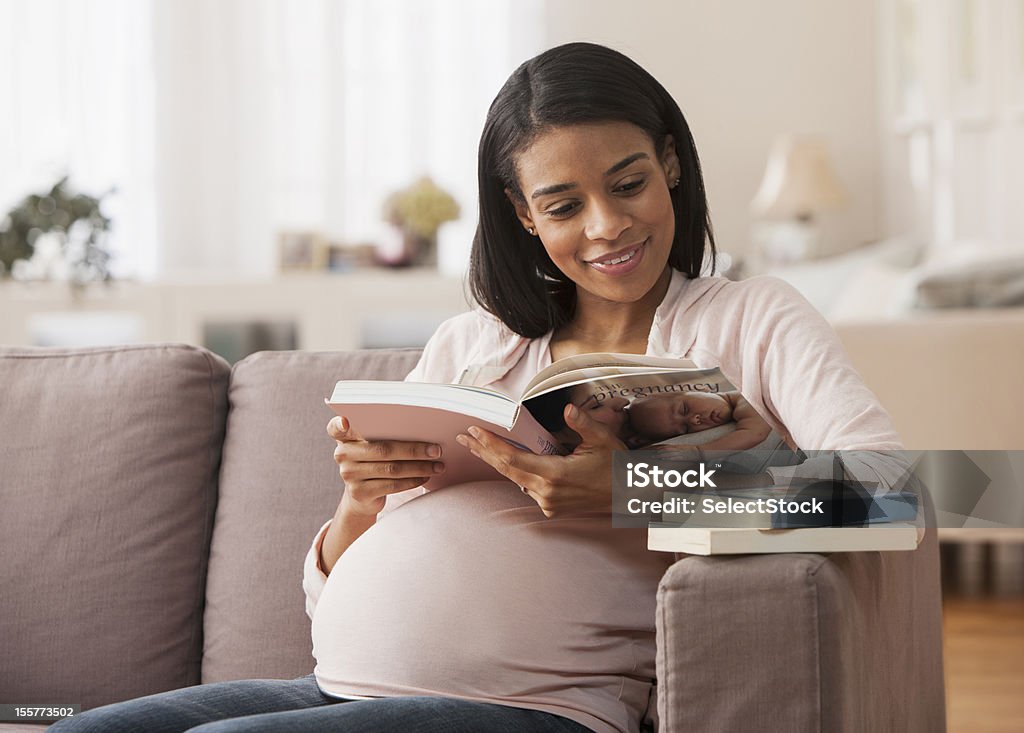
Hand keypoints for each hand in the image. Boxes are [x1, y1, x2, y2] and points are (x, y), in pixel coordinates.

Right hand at [327, 416, 444, 515]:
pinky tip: (425, 476)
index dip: (339, 424)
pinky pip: (392, 485)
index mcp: (344, 437)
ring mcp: (349, 475)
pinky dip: (412, 480)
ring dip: (419, 467)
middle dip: (413, 449)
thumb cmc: (374, 460)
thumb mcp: (372, 444)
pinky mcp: (359, 493)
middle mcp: (342, 455)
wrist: (363, 496)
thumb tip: (423, 428)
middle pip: (382, 449)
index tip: (346, 421)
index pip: (335, 427)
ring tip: (438, 465)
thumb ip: (384, 433)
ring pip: (391, 468)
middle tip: (436, 449)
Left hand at [456, 403, 623, 517]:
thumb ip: (582, 423)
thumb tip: (567, 409)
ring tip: (478, 445)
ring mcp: (548, 503)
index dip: (491, 446)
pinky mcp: (551, 508)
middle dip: (484, 452)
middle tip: (465, 437)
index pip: (514, 459)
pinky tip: (505, 460)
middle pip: (507, 470)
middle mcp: (548, 492)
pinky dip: (515, 471)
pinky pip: (527, 486)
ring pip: (515, 479)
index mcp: (556, 475)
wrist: (629, 496)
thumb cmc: (617, 466)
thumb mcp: (603, 440)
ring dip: (497, 461)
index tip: (475, 432)